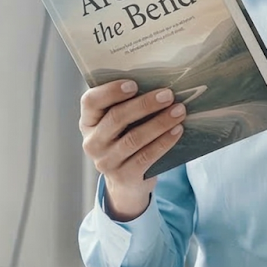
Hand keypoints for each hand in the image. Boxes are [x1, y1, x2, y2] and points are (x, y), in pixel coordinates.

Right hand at [79, 80, 187, 220]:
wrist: (126, 182)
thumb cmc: (125, 140)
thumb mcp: (118, 124)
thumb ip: (126, 105)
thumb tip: (157, 85)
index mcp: (88, 122)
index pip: (90, 101)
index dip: (110, 91)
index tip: (134, 84)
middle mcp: (92, 142)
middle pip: (116, 118)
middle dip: (144, 104)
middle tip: (168, 95)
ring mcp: (106, 162)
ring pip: (134, 138)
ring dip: (160, 122)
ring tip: (179, 111)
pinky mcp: (124, 176)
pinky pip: (146, 156)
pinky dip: (164, 141)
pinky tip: (177, 130)